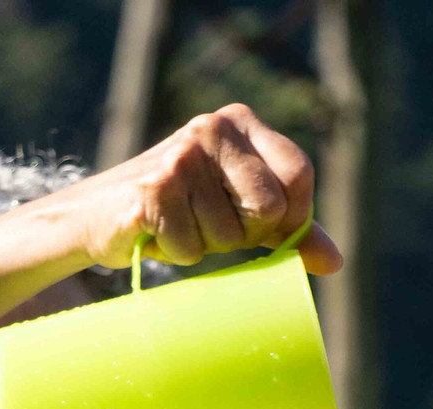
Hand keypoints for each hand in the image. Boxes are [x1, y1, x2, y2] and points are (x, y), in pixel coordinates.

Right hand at [57, 104, 341, 273]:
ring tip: (178, 225)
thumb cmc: (178, 210)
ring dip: (205, 246)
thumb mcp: (238, 209)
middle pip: (270, 209)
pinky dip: (177, 255)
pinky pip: (192, 249)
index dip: (290, 215)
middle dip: (245, 234)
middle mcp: (211, 128)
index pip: (299, 174)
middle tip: (211, 224)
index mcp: (239, 122)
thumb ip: (288, 228)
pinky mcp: (153, 191)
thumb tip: (334, 262)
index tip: (264, 228)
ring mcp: (181, 157)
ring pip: (229, 237)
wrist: (98, 215)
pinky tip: (157, 233)